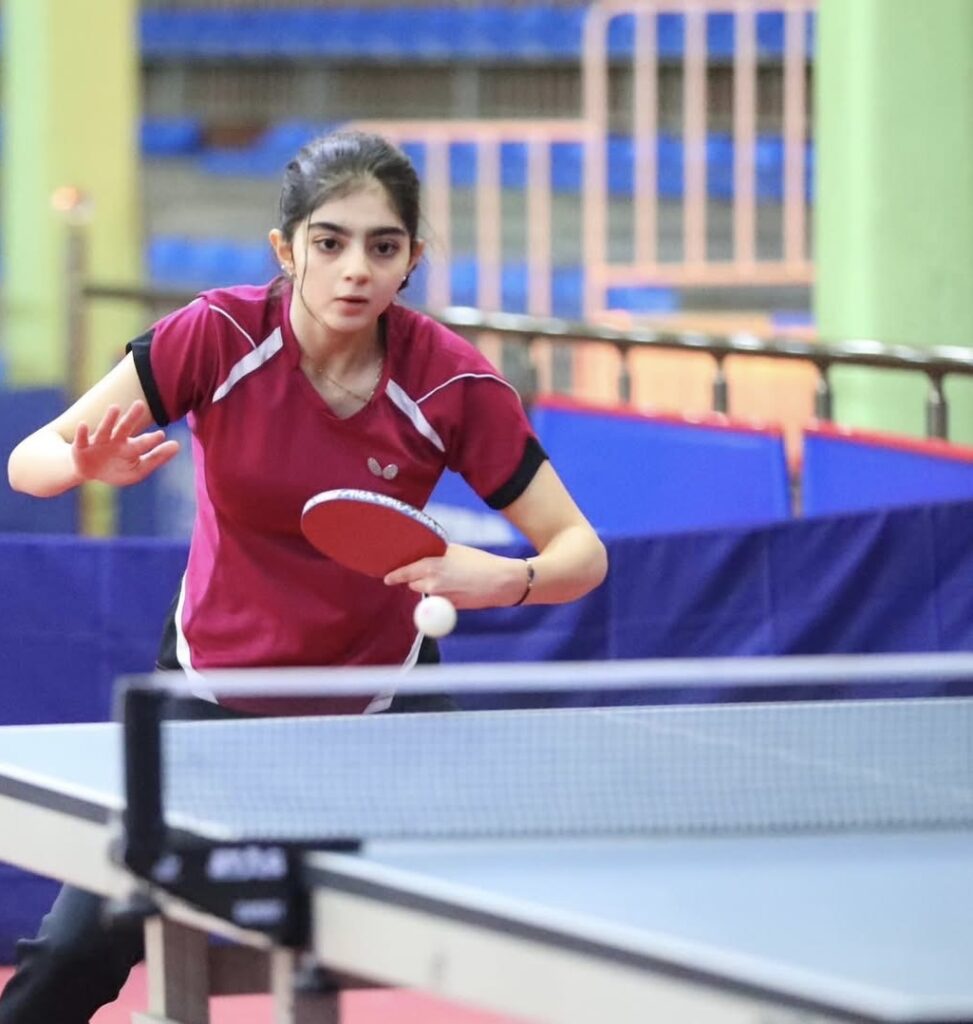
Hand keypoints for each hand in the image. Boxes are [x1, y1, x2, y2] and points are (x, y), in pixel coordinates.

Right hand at [71, 401, 180, 485]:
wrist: (90, 472)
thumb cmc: (118, 468)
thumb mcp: (139, 468)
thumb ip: (157, 458)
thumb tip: (177, 445)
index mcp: (129, 447)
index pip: (142, 443)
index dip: (150, 440)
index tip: (161, 435)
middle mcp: (114, 441)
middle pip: (124, 428)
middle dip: (131, 417)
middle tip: (140, 404)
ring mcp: (97, 443)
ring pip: (104, 430)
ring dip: (109, 419)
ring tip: (115, 408)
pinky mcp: (80, 448)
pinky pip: (81, 440)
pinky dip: (82, 433)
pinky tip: (83, 424)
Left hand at [384, 543, 528, 609]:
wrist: (500, 581)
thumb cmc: (479, 562)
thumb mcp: (454, 551)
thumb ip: (434, 555)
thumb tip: (421, 557)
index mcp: (430, 565)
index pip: (404, 572)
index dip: (394, 575)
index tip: (387, 578)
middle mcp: (431, 583)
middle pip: (412, 584)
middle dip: (417, 580)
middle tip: (431, 572)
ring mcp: (440, 598)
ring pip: (426, 593)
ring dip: (431, 588)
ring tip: (450, 579)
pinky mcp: (449, 608)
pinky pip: (439, 601)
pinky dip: (443, 596)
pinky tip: (459, 588)